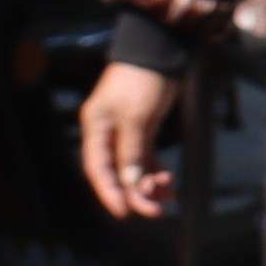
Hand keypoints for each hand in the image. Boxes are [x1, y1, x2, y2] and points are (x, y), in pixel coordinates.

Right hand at [77, 54, 182, 221]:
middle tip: (156, 211)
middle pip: (117, 173)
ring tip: (168, 193)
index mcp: (96, 128)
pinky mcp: (143, 131)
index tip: (124, 212)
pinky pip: (147, 159)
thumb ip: (133, 151)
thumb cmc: (143, 80)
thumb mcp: (137, 117)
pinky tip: (169, 184)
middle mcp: (107, 134)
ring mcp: (126, 133)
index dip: (109, 192)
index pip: (98, 168)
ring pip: (134, 169)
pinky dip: (157, 172)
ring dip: (150, 185)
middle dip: (136, 193)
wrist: (160, 52)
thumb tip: (131, 181)